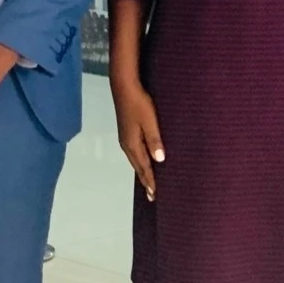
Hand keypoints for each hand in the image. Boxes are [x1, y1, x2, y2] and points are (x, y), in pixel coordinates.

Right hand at [112, 82, 163, 200]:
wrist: (124, 87)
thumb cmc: (139, 103)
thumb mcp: (150, 121)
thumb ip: (155, 140)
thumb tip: (160, 160)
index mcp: (132, 144)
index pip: (144, 167)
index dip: (150, 181)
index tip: (155, 195)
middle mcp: (127, 144)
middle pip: (138, 166)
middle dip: (145, 180)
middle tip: (152, 195)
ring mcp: (125, 138)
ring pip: (135, 160)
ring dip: (142, 172)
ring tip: (148, 182)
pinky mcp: (127, 132)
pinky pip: (134, 153)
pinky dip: (140, 161)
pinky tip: (143, 160)